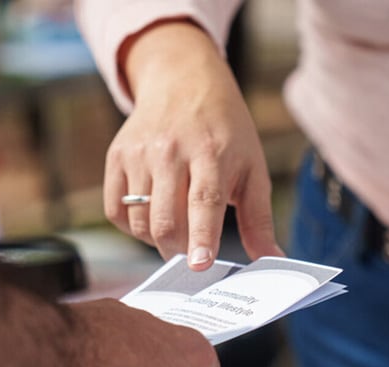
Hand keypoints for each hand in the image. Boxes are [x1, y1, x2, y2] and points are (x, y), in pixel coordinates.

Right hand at [105, 21, 283, 269]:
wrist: (182, 80)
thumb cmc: (225, 130)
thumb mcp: (252, 167)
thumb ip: (259, 218)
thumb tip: (273, 260)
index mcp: (211, 152)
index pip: (204, 202)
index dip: (202, 237)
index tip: (200, 265)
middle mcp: (171, 151)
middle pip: (165, 220)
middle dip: (178, 251)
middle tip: (191, 257)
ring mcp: (139, 153)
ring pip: (139, 220)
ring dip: (157, 240)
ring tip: (176, 230)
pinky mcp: (116, 157)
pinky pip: (116, 211)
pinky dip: (133, 227)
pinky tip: (153, 216)